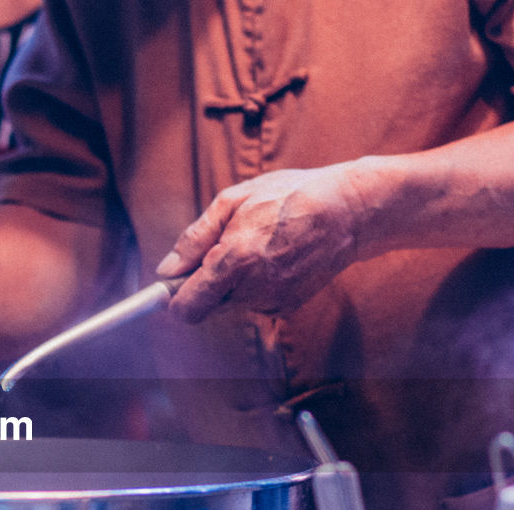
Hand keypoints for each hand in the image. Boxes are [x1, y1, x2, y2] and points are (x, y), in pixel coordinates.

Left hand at [155, 164, 364, 321]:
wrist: (346, 213)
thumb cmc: (288, 197)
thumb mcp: (234, 201)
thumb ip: (195, 239)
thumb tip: (167, 269)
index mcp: (234, 261)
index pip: (186, 308)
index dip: (173, 299)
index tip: (169, 288)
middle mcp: (251, 289)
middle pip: (207, 305)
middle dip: (205, 284)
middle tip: (222, 249)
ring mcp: (271, 302)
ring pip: (231, 301)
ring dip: (233, 281)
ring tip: (259, 245)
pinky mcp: (286, 307)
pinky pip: (254, 301)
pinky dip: (256, 284)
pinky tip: (275, 257)